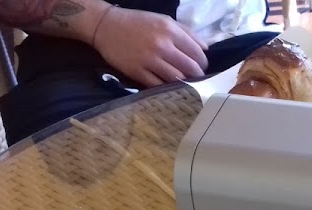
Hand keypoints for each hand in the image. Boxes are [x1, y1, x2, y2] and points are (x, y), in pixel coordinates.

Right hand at [91, 7, 208, 87]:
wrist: (106, 26)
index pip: (197, 53)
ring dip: (184, 83)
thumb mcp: (164, 20)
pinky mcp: (137, 72)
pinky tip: (169, 86)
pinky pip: (158, 85)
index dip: (203, 63)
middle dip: (198, 76)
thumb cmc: (137, 22)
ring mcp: (149, 60)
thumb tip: (205, 48)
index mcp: (170, 30)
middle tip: (196, 78)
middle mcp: (161, 45)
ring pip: (177, 79)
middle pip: (190, 68)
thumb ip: (186, 32)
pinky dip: (166, 87)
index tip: (201, 66)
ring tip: (184, 82)